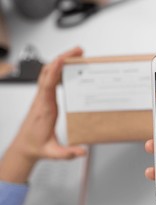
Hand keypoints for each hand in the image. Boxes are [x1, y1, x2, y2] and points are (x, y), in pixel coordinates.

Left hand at [0, 47, 86, 183]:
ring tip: (75, 55)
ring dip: (60, 61)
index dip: (56, 70)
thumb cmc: (37, 146)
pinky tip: (67, 69)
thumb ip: (68, 153)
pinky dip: (58, 70)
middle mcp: (42, 100)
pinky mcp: (43, 98)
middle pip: (49, 72)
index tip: (64, 58)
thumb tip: (82, 151)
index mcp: (45, 109)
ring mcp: (41, 98)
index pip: (49, 84)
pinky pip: (49, 79)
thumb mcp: (53, 153)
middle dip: (63, 58)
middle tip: (79, 51)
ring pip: (48, 73)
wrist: (24, 146)